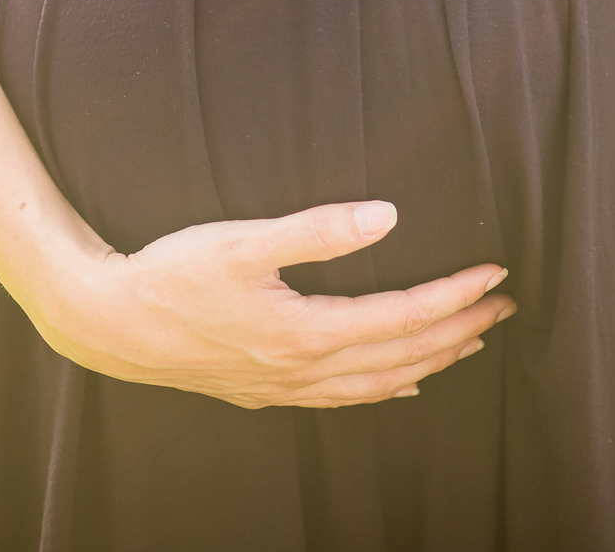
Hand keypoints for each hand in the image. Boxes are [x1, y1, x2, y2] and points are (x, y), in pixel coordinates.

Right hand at [29, 200, 515, 408]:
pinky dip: (385, 388)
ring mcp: (287, 386)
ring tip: (471, 340)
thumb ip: (317, 230)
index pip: (403, 316)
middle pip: (405, 354)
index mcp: (307, 331)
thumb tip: (386, 216)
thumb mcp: (243, 240)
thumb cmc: (171, 275)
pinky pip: (346, 398)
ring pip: (381, 382)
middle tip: (504, 305)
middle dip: (460, 328)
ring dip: (432, 359)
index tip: (495, 273)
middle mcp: (305, 369)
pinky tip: (401, 383)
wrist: (111, 323)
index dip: (455, 294)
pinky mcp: (267, 389)